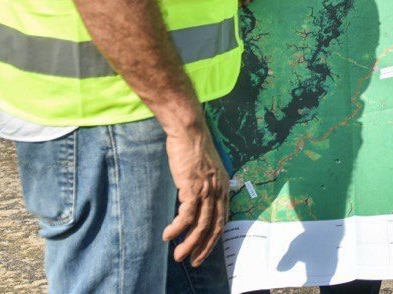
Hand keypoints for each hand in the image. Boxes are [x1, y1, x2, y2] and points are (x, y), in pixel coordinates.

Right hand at [161, 119, 229, 265]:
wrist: (188, 130)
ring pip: (200, 225)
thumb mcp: (206, 168)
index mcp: (224, 187)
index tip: (204, 250)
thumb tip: (198, 198)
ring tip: (179, 256)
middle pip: (213, 227)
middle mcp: (218, 191)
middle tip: (194, 262)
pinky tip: (168, 235)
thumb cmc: (193, 147)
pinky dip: (177, 228)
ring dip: (189, 244)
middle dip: (204, 248)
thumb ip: (206, 184)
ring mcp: (206, 190)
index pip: (222, 219)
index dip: (213, 238)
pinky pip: (186, 215)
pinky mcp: (192, 187)